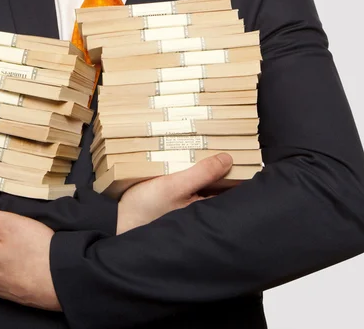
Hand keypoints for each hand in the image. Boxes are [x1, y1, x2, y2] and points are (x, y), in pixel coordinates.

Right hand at [117, 153, 232, 234]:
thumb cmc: (146, 207)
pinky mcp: (171, 198)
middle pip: (217, 184)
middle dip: (222, 167)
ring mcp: (185, 203)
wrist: (118, 221)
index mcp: (204, 207)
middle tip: (225, 142)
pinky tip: (185, 158)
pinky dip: (188, 171)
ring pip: (202, 182)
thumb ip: (201, 173)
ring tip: (208, 145)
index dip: (239, 172)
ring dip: (204, 167)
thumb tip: (228, 159)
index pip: (231, 189)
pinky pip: (187, 182)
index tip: (244, 152)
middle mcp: (197, 207)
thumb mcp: (174, 185)